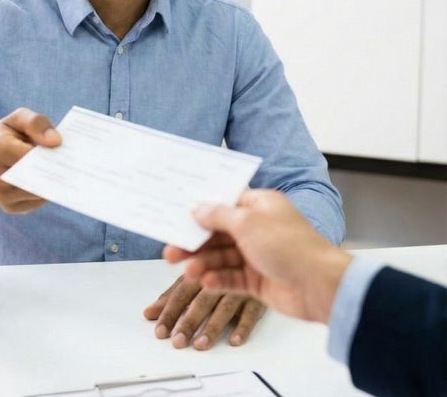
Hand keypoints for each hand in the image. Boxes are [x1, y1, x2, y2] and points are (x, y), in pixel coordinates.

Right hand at [0, 107, 60, 212]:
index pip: (27, 155)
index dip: (47, 152)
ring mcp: (1, 196)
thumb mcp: (18, 119)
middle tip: (74, 164)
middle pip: (34, 177)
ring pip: (39, 192)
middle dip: (55, 170)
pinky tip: (54, 180)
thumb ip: (36, 123)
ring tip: (68, 170)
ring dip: (54, 182)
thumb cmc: (7, 135)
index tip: (63, 147)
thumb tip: (56, 141)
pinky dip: (48, 191)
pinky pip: (37, 202)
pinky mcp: (10, 208)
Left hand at [143, 275, 265, 349]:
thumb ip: (173, 295)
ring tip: (201, 344)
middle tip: (178, 340)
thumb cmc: (220, 269)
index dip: (170, 311)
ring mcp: (239, 287)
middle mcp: (218, 276)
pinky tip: (235, 340)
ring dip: (213, 326)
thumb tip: (149, 313)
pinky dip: (243, 326)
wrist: (255, 254)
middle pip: (201, 300)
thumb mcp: (196, 279)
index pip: (181, 292)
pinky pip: (251, 311)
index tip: (160, 331)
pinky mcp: (257, 297)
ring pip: (225, 306)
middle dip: (188, 321)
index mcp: (200, 271)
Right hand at [163, 190, 351, 323]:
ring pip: (222, 258)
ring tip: (187, 272)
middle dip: (194, 243)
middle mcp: (258, 228)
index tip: (176, 215)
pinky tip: (205, 282)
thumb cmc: (289, 245)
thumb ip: (218, 216)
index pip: (224, 204)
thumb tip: (197, 209)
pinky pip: (231, 278)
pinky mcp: (258, 280)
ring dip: (203, 264)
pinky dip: (218, 280)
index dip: (200, 209)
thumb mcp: (247, 222)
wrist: (321, 286)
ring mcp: (258, 255)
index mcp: (260, 206)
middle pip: (218, 234)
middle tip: (170, 251)